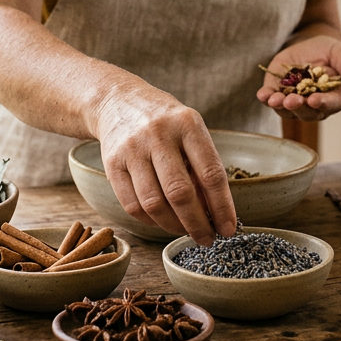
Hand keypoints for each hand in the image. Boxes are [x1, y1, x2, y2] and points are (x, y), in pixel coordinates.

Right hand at [90, 81, 237, 244]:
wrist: (117, 102)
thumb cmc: (165, 122)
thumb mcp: (190, 130)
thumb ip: (202, 166)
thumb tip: (213, 213)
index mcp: (188, 124)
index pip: (210, 173)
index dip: (222, 207)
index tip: (228, 228)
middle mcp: (159, 135)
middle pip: (180, 193)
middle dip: (197, 224)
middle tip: (207, 239)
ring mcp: (132, 149)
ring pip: (154, 204)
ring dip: (173, 226)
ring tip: (185, 230)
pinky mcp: (111, 163)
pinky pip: (132, 205)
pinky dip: (150, 221)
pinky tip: (162, 221)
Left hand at [256, 35, 340, 121]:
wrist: (309, 43)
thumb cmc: (330, 51)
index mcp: (335, 97)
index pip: (331, 104)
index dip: (323, 104)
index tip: (315, 100)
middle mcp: (315, 105)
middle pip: (307, 112)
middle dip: (299, 107)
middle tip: (292, 100)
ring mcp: (295, 101)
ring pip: (288, 110)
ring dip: (281, 106)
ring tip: (274, 99)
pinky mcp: (278, 93)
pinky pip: (272, 100)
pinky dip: (267, 98)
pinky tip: (263, 95)